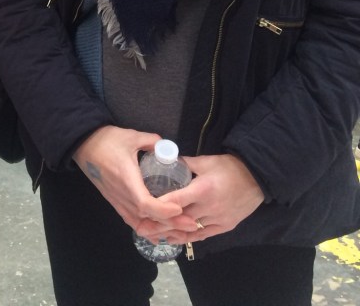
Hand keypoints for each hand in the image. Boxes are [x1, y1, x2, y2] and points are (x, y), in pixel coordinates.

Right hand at [72, 126, 196, 235]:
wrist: (84, 145)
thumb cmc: (108, 140)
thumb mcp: (132, 136)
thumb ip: (152, 141)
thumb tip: (169, 148)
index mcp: (127, 179)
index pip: (146, 204)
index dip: (163, 210)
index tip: (180, 209)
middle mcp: (122, 196)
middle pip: (147, 219)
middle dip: (171, 224)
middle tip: (193, 223)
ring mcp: (117, 202)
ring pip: (140, 224)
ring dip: (161, 229)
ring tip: (180, 229)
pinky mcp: (115, 203)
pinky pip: (132, 222)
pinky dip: (148, 229)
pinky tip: (160, 231)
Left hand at [141, 152, 264, 244]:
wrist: (256, 177)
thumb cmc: (229, 167)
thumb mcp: (205, 161)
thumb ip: (185, 162)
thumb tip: (166, 160)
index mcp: (202, 189)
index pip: (175, 201)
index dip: (158, 207)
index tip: (143, 211)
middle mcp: (209, 208)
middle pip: (180, 219)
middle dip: (160, 224)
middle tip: (142, 227)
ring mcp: (217, 219)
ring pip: (190, 231)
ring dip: (172, 233)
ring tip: (154, 236)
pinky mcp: (225, 227)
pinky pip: (203, 235)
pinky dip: (188, 238)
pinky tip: (176, 238)